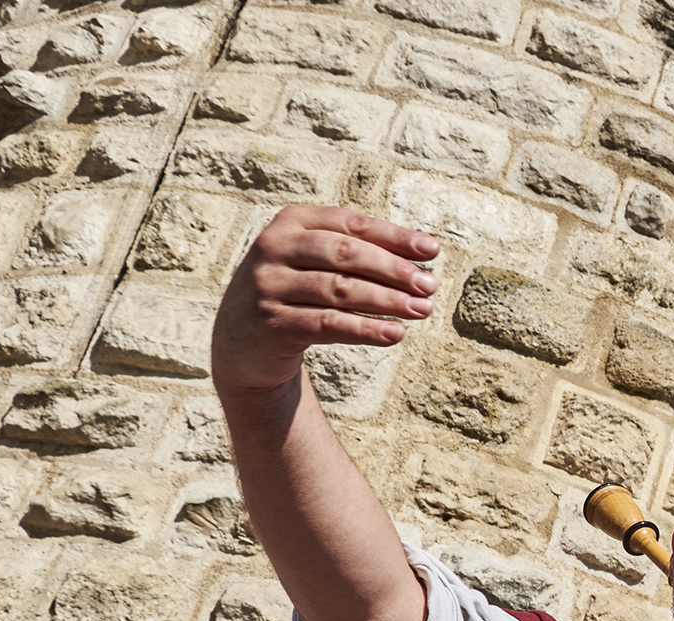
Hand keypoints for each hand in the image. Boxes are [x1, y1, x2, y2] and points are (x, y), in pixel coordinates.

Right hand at [210, 206, 441, 400]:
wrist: (242, 343)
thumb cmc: (295, 295)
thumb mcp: (316, 264)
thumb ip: (357, 253)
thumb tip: (421, 254)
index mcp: (290, 223)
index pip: (350, 224)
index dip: (393, 236)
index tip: (432, 250)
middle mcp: (273, 248)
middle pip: (346, 253)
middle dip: (394, 269)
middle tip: (430, 286)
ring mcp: (268, 286)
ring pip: (339, 289)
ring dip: (387, 300)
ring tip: (422, 310)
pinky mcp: (271, 324)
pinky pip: (328, 324)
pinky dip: (366, 329)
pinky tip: (395, 334)